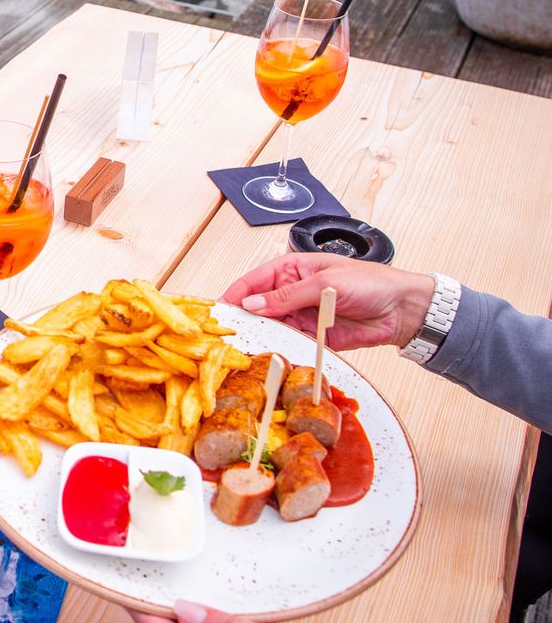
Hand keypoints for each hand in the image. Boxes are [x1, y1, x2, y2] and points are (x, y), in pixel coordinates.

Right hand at [223, 253, 434, 350]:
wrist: (402, 310)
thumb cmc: (370, 283)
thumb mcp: (324, 284)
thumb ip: (287, 296)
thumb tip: (252, 304)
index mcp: (292, 269)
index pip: (254, 281)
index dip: (235, 294)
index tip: (219, 309)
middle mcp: (292, 292)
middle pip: (258, 306)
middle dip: (245, 318)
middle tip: (229, 333)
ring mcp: (301, 314)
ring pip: (271, 326)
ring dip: (262, 335)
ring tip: (247, 346)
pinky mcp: (313, 335)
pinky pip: (290, 342)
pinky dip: (281, 348)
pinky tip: (272, 353)